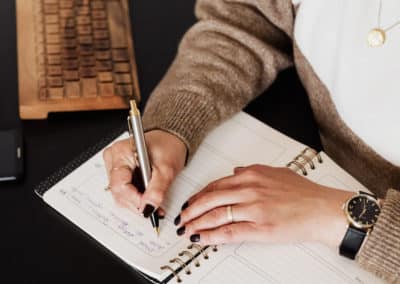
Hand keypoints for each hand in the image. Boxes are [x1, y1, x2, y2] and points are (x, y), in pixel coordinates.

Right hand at [103, 130, 186, 216]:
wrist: (171, 140)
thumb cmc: (168, 147)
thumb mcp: (166, 168)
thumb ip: (157, 189)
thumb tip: (148, 207)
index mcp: (121, 152)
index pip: (119, 184)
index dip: (133, 199)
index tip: (147, 207)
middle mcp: (113, 159)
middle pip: (118, 192)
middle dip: (136, 203)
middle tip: (153, 207)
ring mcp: (115, 166)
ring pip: (120, 194)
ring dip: (137, 202)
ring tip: (152, 203)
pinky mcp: (120, 173)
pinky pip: (124, 192)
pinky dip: (136, 198)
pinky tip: (147, 198)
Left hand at [175, 165, 352, 246]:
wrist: (323, 209)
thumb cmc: (304, 193)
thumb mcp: (276, 172)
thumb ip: (253, 171)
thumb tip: (234, 173)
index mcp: (252, 175)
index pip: (215, 185)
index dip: (199, 196)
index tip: (190, 203)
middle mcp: (250, 189)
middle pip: (210, 199)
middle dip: (191, 210)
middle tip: (181, 218)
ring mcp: (254, 208)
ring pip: (216, 215)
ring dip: (197, 223)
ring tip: (187, 229)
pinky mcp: (260, 227)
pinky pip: (229, 232)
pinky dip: (212, 235)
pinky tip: (203, 238)